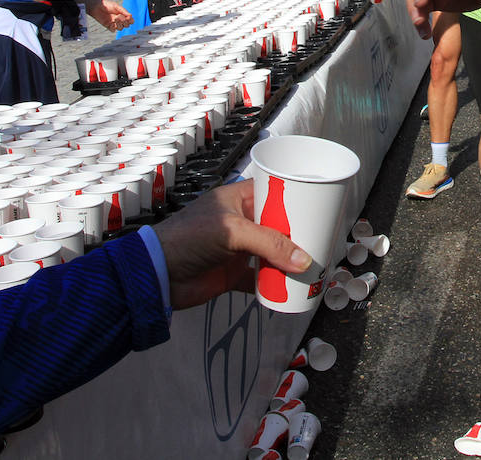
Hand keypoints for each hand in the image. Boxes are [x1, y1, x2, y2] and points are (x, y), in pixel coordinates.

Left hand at [86, 0, 133, 30]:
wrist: (96, 6)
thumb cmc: (106, 5)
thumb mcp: (116, 6)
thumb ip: (124, 11)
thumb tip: (130, 16)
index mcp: (122, 15)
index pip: (130, 21)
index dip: (130, 20)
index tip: (128, 17)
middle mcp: (119, 20)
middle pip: (127, 25)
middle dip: (125, 22)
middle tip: (119, 16)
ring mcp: (114, 23)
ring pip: (121, 28)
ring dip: (119, 24)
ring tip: (115, 18)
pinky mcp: (108, 26)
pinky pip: (113, 30)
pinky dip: (113, 27)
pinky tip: (111, 23)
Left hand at [153, 182, 309, 309]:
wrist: (157, 275)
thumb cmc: (188, 238)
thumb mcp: (233, 232)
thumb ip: (270, 245)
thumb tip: (303, 260)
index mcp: (237, 200)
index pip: (272, 193)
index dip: (293, 198)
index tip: (318, 205)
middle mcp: (240, 222)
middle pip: (277, 226)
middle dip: (297, 234)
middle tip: (322, 238)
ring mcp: (237, 249)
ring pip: (271, 253)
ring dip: (288, 260)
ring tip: (313, 264)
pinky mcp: (233, 274)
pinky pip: (260, 279)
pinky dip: (274, 284)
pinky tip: (290, 287)